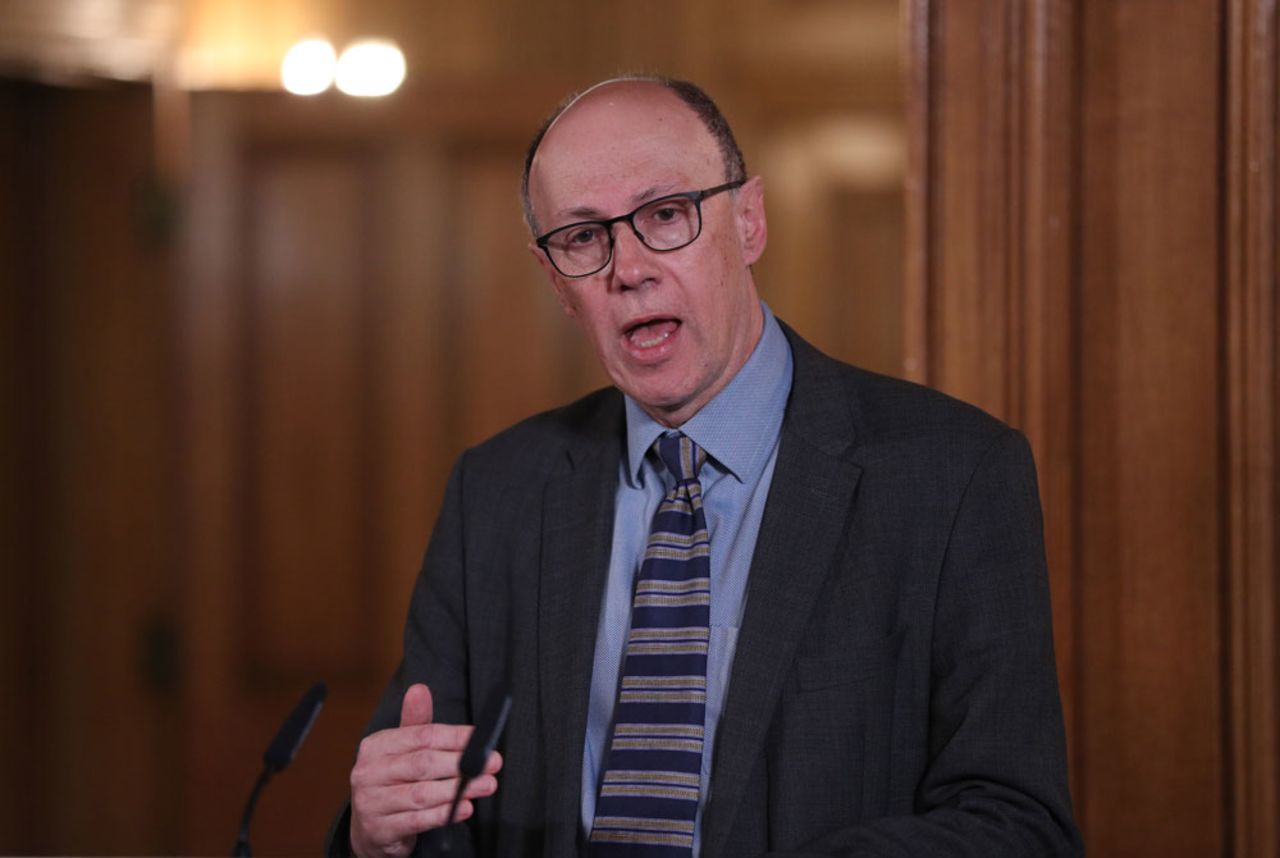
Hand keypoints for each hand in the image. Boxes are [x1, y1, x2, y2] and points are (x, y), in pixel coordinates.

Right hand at [349, 683, 502, 857]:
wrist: (370, 828)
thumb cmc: (391, 781)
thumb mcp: (400, 750)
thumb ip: (416, 723)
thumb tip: (420, 689)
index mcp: (376, 746)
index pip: (421, 736)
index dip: (455, 737)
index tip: (482, 740)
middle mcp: (369, 772)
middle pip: (422, 764)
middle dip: (461, 763)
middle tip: (492, 763)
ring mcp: (371, 803)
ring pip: (421, 794)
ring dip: (458, 790)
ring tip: (486, 785)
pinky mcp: (380, 829)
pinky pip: (416, 821)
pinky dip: (442, 814)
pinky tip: (464, 808)